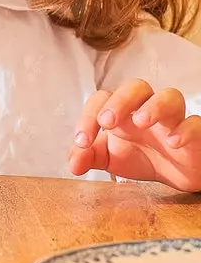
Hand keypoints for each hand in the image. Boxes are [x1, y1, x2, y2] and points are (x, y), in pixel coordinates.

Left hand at [69, 79, 200, 190]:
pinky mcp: (195, 132)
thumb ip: (89, 157)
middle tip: (107, 122)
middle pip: (136, 87)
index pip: (102, 98)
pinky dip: (184, 129)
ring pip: (170, 95)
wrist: (177, 175)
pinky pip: (195, 123)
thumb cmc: (142, 157)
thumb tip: (72, 164)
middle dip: (119, 101)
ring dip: (154, 106)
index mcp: (122, 111)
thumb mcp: (110, 159)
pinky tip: (173, 141)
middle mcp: (146, 108)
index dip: (88, 116)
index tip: (81, 142)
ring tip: (140, 122)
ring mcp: (173, 119)